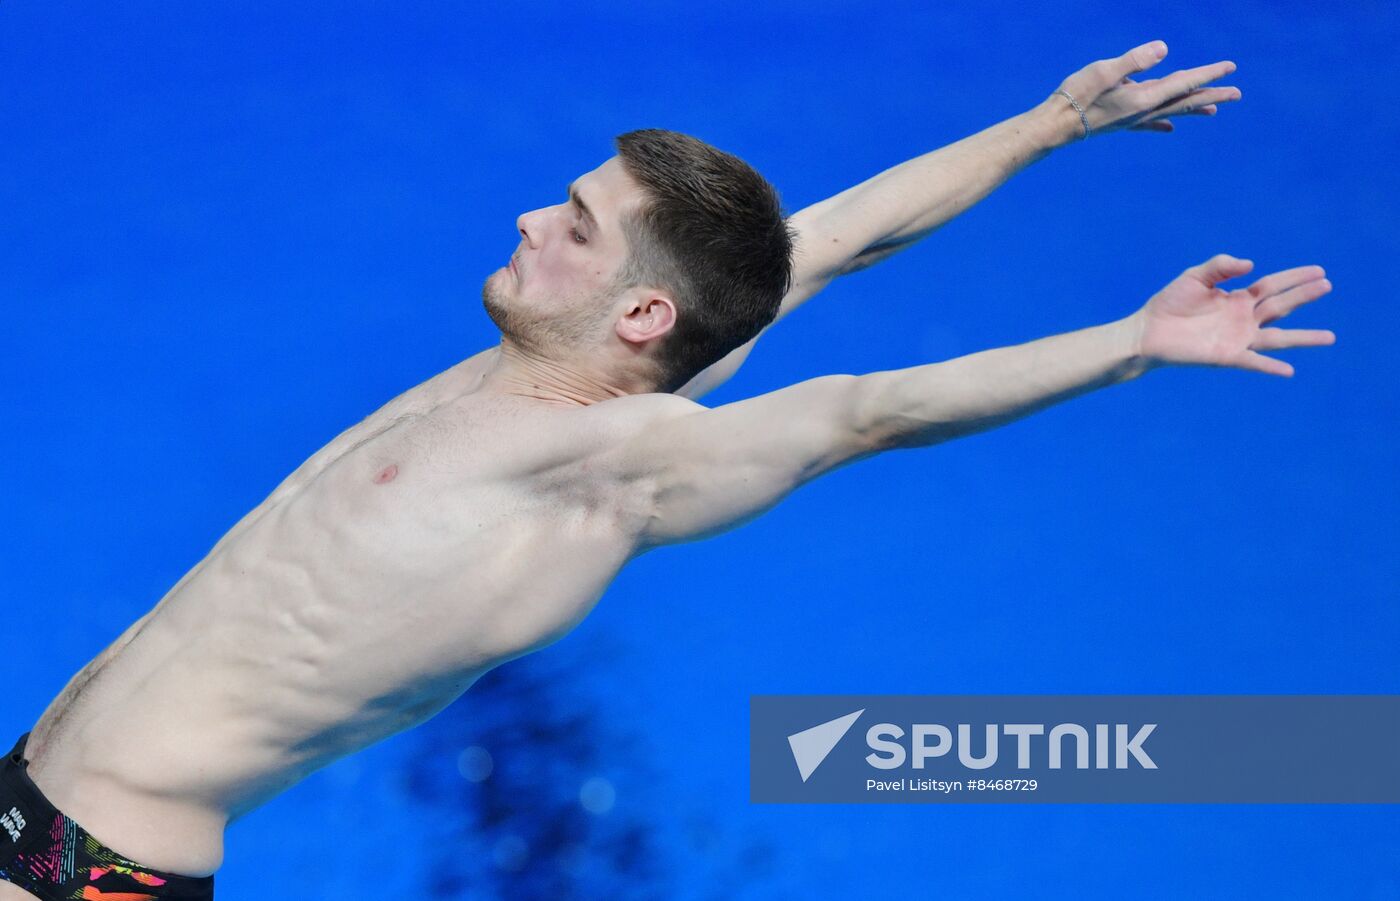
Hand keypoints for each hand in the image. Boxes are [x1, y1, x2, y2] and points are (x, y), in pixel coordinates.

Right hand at [1053, 41, 1240, 137]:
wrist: (1055, 125)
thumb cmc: (1076, 96)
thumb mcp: (1104, 71)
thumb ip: (1134, 60)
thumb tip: (1164, 48)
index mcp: (1143, 97)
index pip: (1183, 82)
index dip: (1208, 74)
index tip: (1230, 67)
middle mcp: (1144, 111)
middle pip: (1184, 101)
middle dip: (1211, 95)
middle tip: (1237, 93)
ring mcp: (1133, 119)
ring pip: (1171, 112)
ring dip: (1193, 109)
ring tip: (1214, 111)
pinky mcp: (1122, 122)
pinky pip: (1149, 124)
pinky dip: (1163, 125)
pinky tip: (1171, 130)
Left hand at [1131, 255, 1334, 376]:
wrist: (1148, 331)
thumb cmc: (1169, 304)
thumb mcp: (1195, 277)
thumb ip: (1221, 266)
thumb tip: (1251, 264)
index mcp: (1237, 298)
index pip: (1273, 285)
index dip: (1295, 278)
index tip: (1319, 270)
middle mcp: (1243, 319)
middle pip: (1281, 306)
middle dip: (1304, 296)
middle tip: (1328, 286)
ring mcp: (1237, 338)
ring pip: (1278, 338)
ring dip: (1303, 338)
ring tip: (1330, 337)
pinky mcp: (1226, 356)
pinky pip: (1253, 362)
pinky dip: (1270, 366)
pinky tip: (1289, 370)